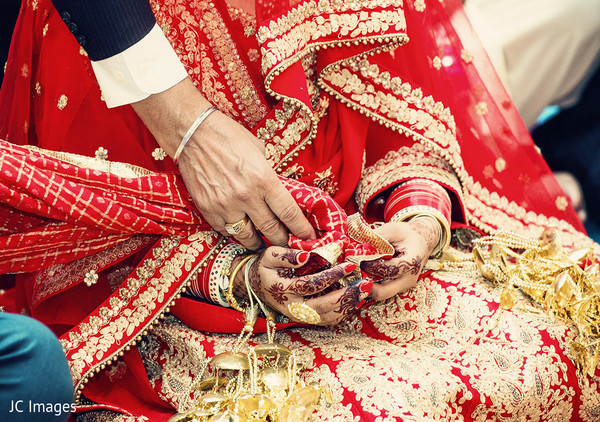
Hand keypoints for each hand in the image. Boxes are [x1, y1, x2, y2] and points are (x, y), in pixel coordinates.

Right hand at [131, 78, 315, 249]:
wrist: (193, 133)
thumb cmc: (229, 136)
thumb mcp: (259, 152)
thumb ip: (268, 175)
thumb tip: (277, 192)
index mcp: (264, 179)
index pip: (289, 213)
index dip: (301, 229)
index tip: (308, 237)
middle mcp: (246, 196)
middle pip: (271, 230)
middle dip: (283, 241)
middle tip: (289, 244)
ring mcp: (225, 205)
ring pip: (248, 236)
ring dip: (259, 243)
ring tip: (264, 244)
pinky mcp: (207, 209)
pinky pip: (226, 230)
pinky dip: (235, 233)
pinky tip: (241, 231)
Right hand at [232, 247, 371, 325]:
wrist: (258, 286)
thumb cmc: (266, 267)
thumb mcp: (270, 255)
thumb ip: (286, 255)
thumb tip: (305, 257)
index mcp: (284, 290)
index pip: (311, 285)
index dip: (331, 276)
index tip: (349, 266)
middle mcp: (293, 308)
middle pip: (323, 306)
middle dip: (345, 295)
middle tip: (365, 284)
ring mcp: (300, 316)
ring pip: (328, 317)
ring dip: (348, 306)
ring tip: (364, 292)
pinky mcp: (307, 319)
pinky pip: (328, 321)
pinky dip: (343, 313)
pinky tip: (356, 301)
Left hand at [364, 219, 438, 300]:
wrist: (422, 240)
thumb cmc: (407, 234)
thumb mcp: (393, 230)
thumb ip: (377, 237)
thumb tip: (357, 242)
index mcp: (411, 262)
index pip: (388, 270)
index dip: (371, 266)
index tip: (359, 259)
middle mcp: (409, 278)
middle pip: (385, 291)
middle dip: (367, 285)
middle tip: (355, 274)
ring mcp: (405, 285)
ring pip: (382, 294)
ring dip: (368, 287)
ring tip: (357, 275)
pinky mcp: (399, 286)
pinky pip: (384, 290)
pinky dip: (372, 285)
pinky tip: (364, 275)